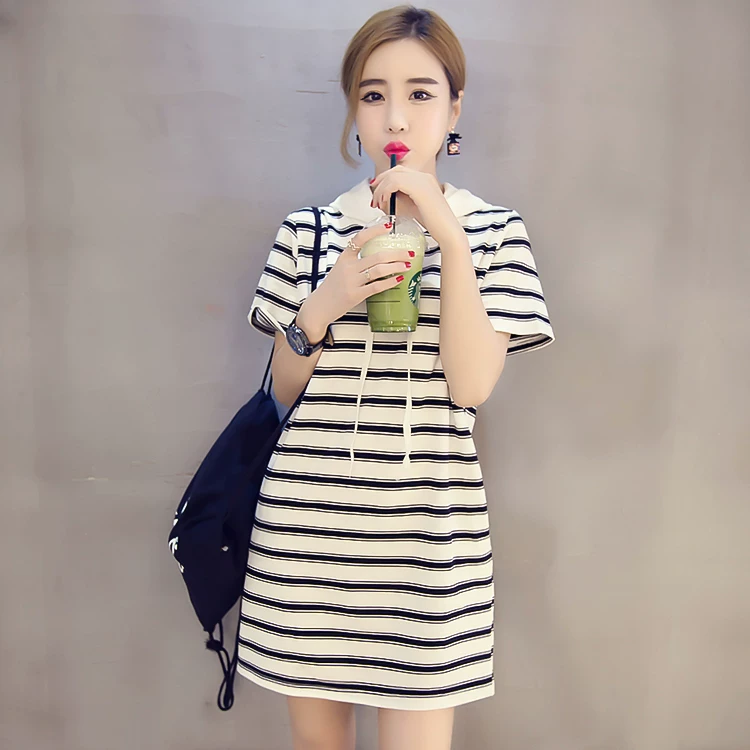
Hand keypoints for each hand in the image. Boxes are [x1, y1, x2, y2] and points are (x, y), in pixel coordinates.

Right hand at [297, 221, 413, 338]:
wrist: (319, 306)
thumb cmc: (332, 288)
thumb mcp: (340, 269)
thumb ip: (355, 262)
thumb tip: (378, 257)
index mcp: (344, 258)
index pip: (360, 238)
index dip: (375, 230)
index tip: (388, 225)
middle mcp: (348, 267)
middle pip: (377, 255)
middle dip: (396, 253)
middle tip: (408, 252)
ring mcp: (352, 281)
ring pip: (379, 270)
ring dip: (396, 266)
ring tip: (407, 265)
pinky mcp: (356, 295)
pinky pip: (376, 286)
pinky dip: (390, 282)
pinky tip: (398, 279)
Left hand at [370, 165, 463, 244]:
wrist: (448, 232)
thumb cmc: (433, 225)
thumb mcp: (411, 209)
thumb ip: (398, 201)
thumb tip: (381, 198)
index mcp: (425, 180)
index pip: (400, 171)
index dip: (385, 179)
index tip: (377, 193)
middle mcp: (424, 176)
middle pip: (395, 170)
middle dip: (380, 182)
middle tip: (374, 197)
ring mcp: (423, 180)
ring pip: (392, 175)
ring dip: (381, 189)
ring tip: (378, 203)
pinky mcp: (419, 188)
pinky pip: (394, 182)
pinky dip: (385, 191)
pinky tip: (384, 203)